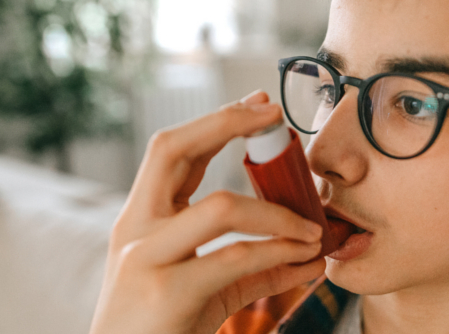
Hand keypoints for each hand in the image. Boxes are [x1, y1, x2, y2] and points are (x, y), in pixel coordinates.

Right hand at [89, 90, 326, 333]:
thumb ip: (253, 269)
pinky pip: (235, 259)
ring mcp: (146, 257)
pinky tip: (305, 260)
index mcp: (139, 219)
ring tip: (313, 230)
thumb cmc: (164, 331)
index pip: (170, 150)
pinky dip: (278, 254)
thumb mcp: (206, 292)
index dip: (215, 122)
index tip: (257, 105)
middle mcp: (135, 229)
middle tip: (273, 117)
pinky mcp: (167, 293)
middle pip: (171, 148)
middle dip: (226, 122)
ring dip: (278, 213)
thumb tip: (308, 255)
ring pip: (222, 207)